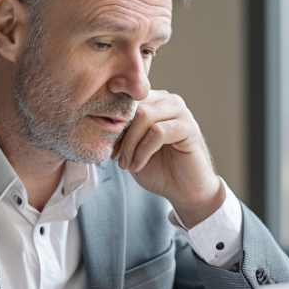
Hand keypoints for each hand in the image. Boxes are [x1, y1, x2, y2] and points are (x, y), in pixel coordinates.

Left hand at [114, 90, 223, 226]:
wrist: (183, 191)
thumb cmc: (158, 169)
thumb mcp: (131, 147)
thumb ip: (121, 131)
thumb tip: (100, 120)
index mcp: (153, 101)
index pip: (127, 97)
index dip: (112, 118)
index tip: (105, 142)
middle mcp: (168, 101)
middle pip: (134, 104)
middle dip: (119, 131)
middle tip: (114, 155)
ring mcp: (180, 112)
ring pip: (144, 115)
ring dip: (129, 143)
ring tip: (125, 163)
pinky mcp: (188, 128)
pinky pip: (157, 132)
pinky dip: (142, 151)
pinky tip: (137, 166)